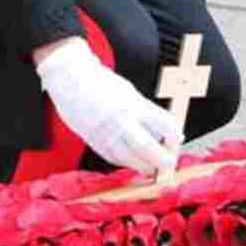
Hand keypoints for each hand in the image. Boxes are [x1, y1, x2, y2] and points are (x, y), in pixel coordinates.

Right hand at [34, 39, 179, 175]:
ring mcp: (107, 134)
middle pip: (151, 149)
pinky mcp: (94, 142)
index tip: (176, 141)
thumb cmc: (100, 82)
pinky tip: (131, 161)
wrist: (70, 78)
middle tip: (168, 162)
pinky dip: (126, 163)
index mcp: (135, 105)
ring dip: (146, 167)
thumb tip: (169, 130)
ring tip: (152, 168)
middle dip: (164, 160)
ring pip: (132, 160)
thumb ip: (148, 112)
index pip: (166, 127)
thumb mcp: (130, 93)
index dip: (174, 138)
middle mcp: (123, 121)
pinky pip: (114, 159)